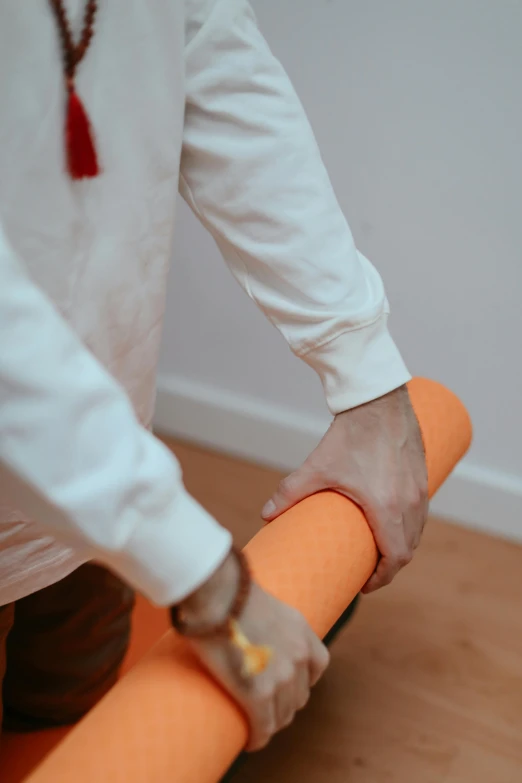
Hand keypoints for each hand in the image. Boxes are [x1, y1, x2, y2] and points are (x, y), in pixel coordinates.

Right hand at [179, 551, 328, 750]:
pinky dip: (258, 737)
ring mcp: (281, 676)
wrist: (216, 592)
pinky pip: (264, 727)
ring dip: (270, 721)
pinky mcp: (258, 694)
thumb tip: (249, 626)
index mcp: (301, 631)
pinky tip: (250, 740)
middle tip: (264, 706)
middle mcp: (298, 655)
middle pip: (300, 696)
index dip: (300, 679)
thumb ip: (267, 621)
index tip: (284, 684)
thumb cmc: (227, 591)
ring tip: (254, 722)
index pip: (318, 667)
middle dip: (284, 703)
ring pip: (283, 715)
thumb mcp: (262, 602)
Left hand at [261, 385, 427, 592]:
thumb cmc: (350, 435)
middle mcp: (410, 503)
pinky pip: (422, 512)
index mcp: (388, 509)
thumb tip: (265, 515)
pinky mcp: (423, 476)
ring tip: (379, 548)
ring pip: (418, 531)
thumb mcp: (316, 468)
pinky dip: (411, 525)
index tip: (365, 584)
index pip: (395, 559)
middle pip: (409, 549)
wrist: (377, 399)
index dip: (381, 578)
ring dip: (402, 545)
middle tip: (368, 570)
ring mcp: (421, 489)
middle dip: (390, 565)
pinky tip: (395, 522)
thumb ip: (289, 492)